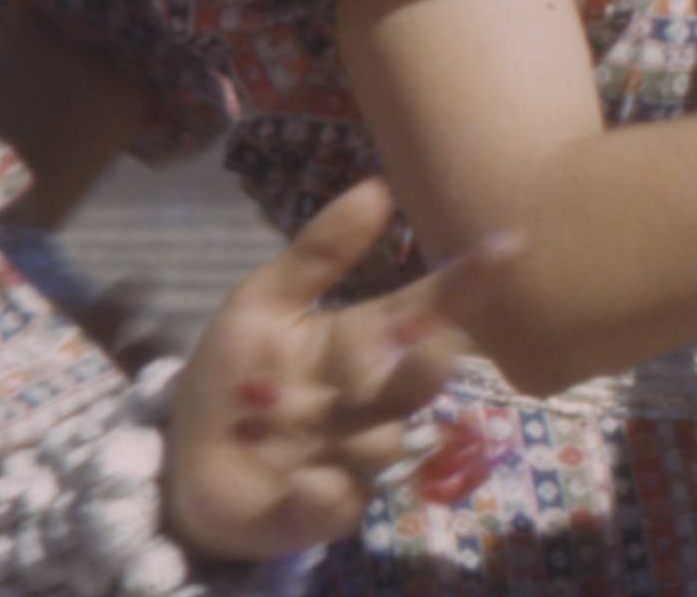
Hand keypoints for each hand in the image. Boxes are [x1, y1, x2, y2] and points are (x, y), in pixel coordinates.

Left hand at [160, 177, 519, 562]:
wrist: (186, 463)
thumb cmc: (235, 375)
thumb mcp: (261, 302)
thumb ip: (318, 252)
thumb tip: (378, 186)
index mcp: (365, 340)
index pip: (430, 307)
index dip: (469, 277)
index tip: (510, 241)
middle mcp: (374, 397)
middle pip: (424, 378)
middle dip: (425, 365)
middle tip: (419, 352)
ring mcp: (358, 456)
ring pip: (384, 440)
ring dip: (329, 427)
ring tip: (262, 417)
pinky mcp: (332, 510)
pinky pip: (346, 500)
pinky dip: (320, 487)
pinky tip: (295, 475)